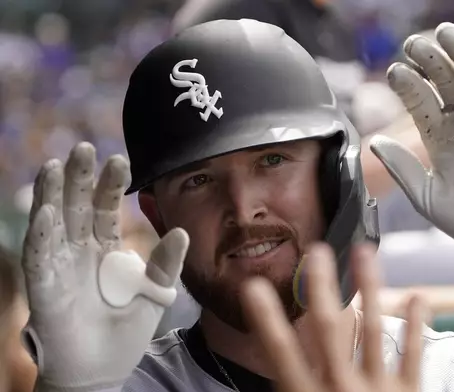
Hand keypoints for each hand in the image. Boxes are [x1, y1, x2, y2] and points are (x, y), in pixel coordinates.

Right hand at [22, 143, 188, 390]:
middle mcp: (78, 250)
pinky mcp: (44, 289)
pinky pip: (39, 258)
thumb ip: (166, 264)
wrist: (105, 369)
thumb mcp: (155, 293)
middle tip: (85, 147)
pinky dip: (41, 235)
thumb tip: (183, 231)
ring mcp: (59, 267)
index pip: (106, 208)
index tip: (121, 159)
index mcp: (105, 248)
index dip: (110, 184)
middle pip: (76, 206)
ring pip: (51, 223)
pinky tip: (46, 212)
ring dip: (52, 195)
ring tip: (56, 165)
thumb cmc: (127, 330)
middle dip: (79, 177)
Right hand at [240, 244, 424, 391]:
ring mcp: (377, 391)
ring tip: (366, 253)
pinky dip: (417, 328)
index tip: (254, 288)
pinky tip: (419, 297)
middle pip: (328, 330)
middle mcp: (341, 391)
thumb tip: (275, 375)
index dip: (267, 319)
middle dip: (321, 289)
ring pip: (372, 332)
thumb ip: (290, 389)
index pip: (281, 354)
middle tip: (318, 252)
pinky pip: (414, 357)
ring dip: (370, 289)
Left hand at [369, 23, 453, 257]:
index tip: (393, 72)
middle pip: (445, 82)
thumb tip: (373, 142)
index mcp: (440, 138)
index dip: (408, 85)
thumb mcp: (425, 195)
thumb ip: (401, 167)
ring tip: (441, 34)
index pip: (422, 102)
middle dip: (429, 60)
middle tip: (413, 44)